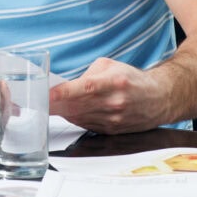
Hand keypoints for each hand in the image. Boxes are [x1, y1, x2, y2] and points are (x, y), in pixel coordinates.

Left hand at [48, 58, 169, 133]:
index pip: (84, 88)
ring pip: (79, 117)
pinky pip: (87, 125)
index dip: (63, 93)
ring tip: (49, 105)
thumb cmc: (132, 79)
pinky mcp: (112, 130)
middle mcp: (114, 103)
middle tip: (37, 101)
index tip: (47, 95)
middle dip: (55, 104)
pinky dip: (75, 118)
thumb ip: (88, 74)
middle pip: (78, 106)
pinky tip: (68, 112)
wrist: (159, 99)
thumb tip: (68, 86)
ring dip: (63, 112)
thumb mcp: (110, 65)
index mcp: (114, 82)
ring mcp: (114, 119)